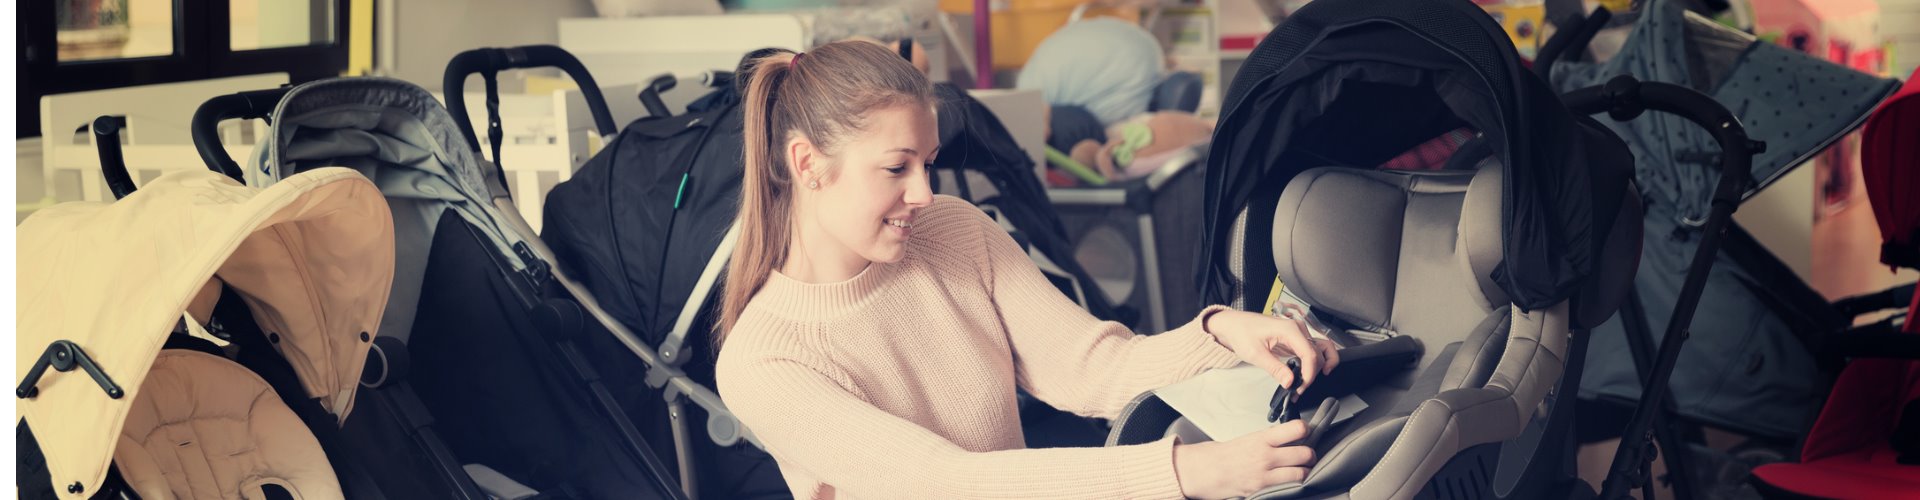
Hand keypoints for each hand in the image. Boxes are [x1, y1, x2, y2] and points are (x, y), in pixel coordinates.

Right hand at [1173, 420, 1315, 498]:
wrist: (1203, 472)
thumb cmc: (1222, 455)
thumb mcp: (1247, 440)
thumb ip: (1268, 440)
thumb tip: (1288, 439)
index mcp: (1262, 438)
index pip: (1296, 429)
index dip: (1306, 430)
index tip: (1306, 432)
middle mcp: (1266, 455)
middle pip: (1305, 453)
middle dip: (1310, 454)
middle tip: (1308, 455)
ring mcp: (1265, 474)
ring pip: (1301, 473)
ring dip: (1305, 471)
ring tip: (1301, 470)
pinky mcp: (1262, 489)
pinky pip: (1289, 486)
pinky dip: (1294, 483)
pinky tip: (1290, 480)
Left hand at [1204, 310, 1340, 391]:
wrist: (1234, 325)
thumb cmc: (1242, 333)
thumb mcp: (1255, 353)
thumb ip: (1275, 368)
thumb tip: (1290, 382)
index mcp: (1289, 329)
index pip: (1310, 354)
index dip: (1309, 373)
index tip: (1301, 387)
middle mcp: (1298, 329)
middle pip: (1317, 353)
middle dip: (1312, 373)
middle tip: (1299, 389)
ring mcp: (1298, 333)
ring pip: (1320, 349)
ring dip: (1320, 366)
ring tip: (1309, 382)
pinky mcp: (1295, 338)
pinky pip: (1311, 350)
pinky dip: (1314, 362)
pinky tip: (1308, 374)